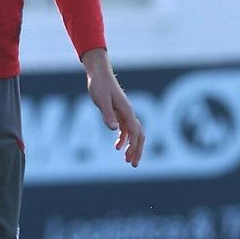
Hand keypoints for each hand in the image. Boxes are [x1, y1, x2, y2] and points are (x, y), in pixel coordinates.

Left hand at [83, 49, 144, 166]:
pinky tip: (117, 146)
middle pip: (139, 135)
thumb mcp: (101, 100)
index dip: (134, 147)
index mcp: (127, 111)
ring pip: (134, 133)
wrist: (99, 74)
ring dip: (132, 147)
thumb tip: (115, 129)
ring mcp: (125, 113)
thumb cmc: (99, 85)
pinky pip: (126, 129)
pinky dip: (124, 139)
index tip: (130, 159)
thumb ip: (107, 114)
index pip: (135, 133)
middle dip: (137, 150)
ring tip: (127, 160)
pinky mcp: (119, 112)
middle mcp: (129, 113)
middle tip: (133, 164)